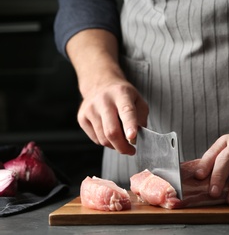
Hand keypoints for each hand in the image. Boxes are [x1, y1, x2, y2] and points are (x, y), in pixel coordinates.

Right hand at [66, 29, 148, 154]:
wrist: (100, 84)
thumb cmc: (122, 95)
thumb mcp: (138, 100)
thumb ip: (141, 118)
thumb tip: (137, 137)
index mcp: (121, 94)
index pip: (126, 111)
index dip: (130, 126)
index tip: (132, 138)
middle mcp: (104, 101)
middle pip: (112, 131)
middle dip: (122, 146)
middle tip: (131, 151)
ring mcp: (90, 109)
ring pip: (103, 139)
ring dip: (115, 146)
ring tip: (122, 141)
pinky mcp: (82, 117)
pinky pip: (96, 139)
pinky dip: (106, 142)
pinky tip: (110, 134)